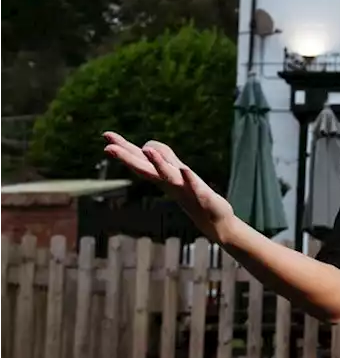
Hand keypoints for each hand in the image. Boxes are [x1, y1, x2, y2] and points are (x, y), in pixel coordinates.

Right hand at [103, 133, 236, 241]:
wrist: (216, 222)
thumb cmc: (195, 198)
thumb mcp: (177, 174)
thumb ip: (164, 160)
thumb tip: (146, 146)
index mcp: (163, 178)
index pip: (140, 161)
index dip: (124, 149)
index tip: (106, 135)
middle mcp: (170, 183)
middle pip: (146, 169)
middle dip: (128, 157)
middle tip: (108, 147)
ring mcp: (185, 190)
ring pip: (168, 176)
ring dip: (158, 164)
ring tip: (147, 151)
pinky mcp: (203, 197)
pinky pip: (194, 186)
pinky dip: (189, 179)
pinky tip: (185, 169)